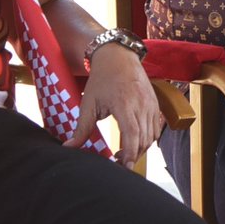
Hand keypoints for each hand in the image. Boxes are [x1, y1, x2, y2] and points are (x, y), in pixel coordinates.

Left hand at [65, 42, 161, 170]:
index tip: (123, 168)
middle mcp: (142, 105)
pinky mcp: (155, 104)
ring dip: (140, 149)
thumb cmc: (102, 78)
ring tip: (123, 152)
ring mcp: (151, 104)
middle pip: (144, 140)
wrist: (118, 56)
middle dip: (133, 156)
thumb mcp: (89, 103)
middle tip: (118, 163)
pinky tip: (134, 140)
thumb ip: (81, 128)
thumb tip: (68, 148)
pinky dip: (147, 139)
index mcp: (125, 104)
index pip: (133, 135)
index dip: (130, 154)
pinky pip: (156, 128)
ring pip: (152, 136)